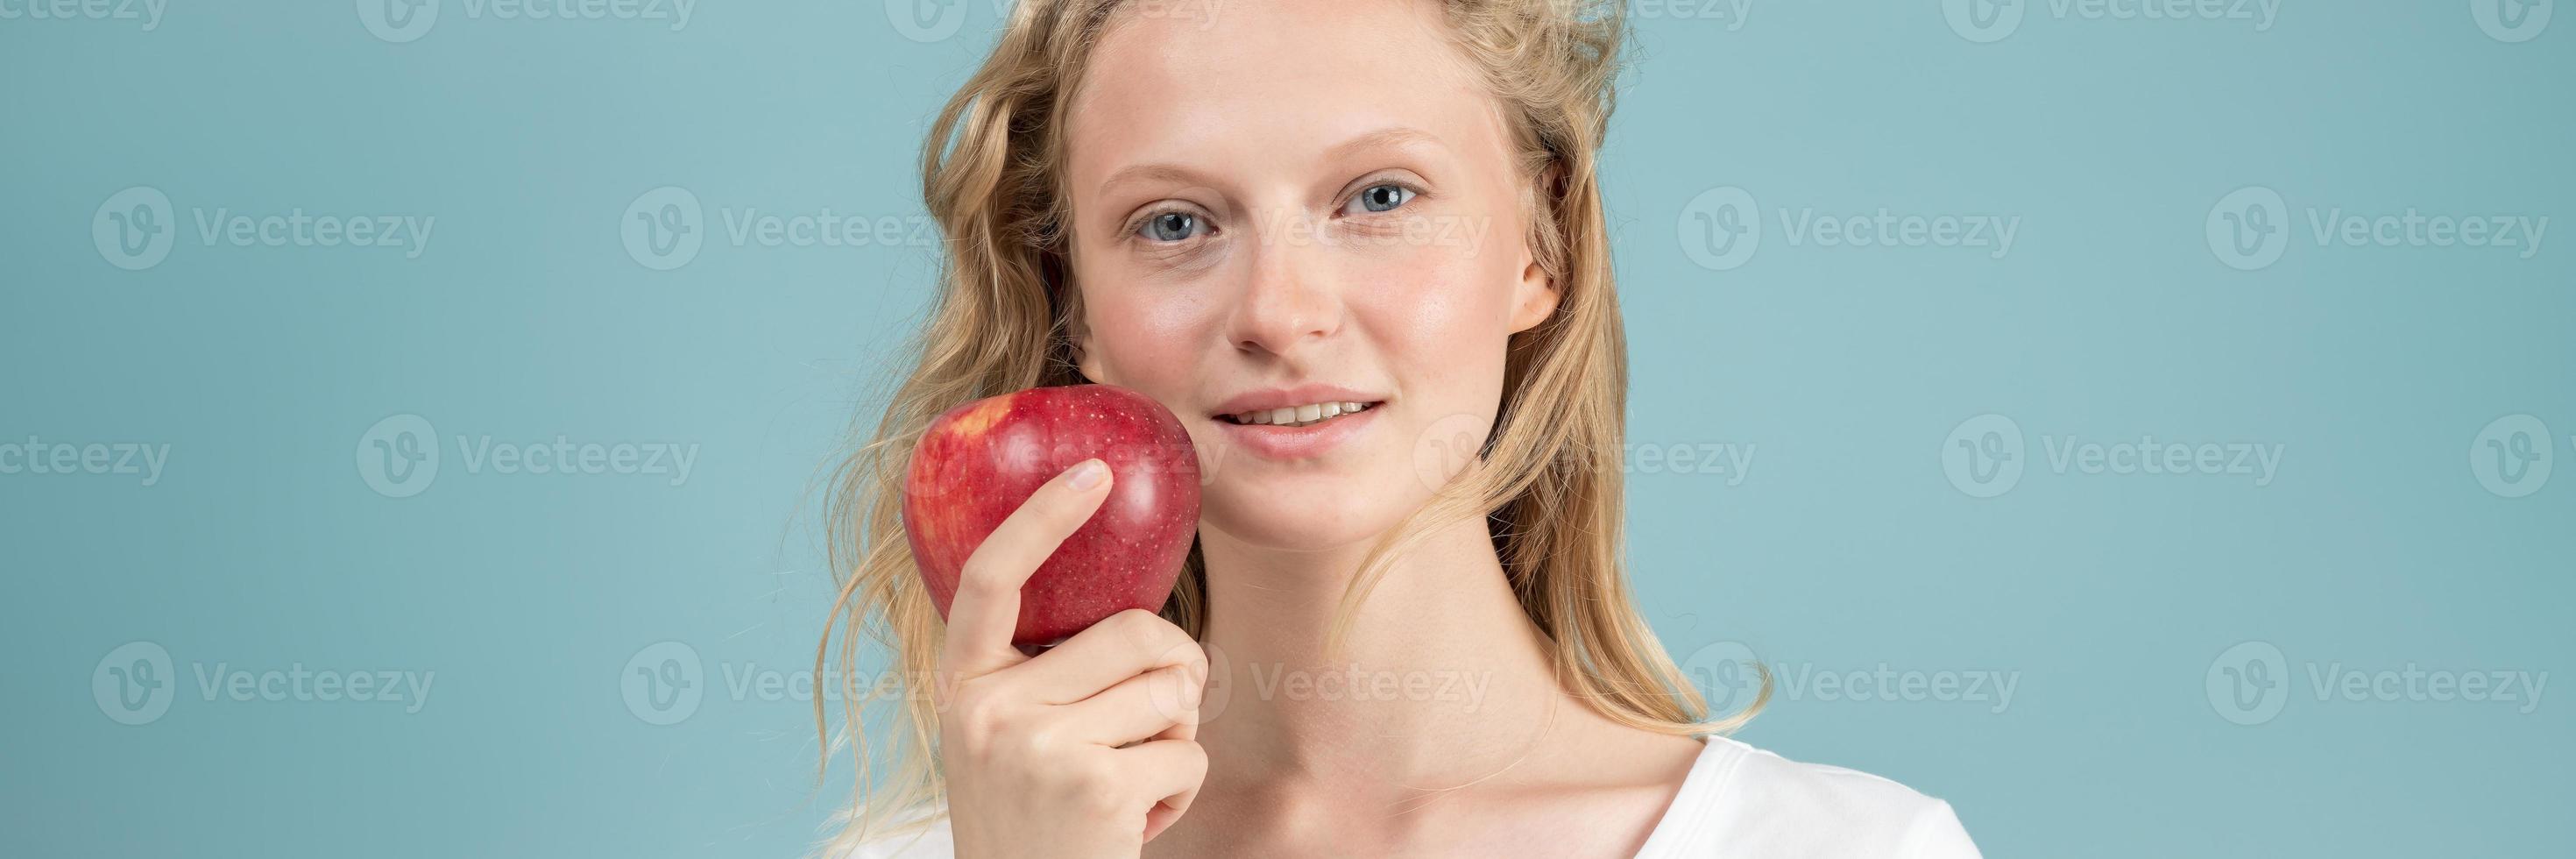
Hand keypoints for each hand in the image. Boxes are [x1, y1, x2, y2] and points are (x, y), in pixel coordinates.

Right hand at [931, 459, 1209, 858]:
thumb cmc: (1031, 820)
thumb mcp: (1006, 737)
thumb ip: (1043, 675)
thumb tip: (1146, 624)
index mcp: (961, 684)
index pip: (989, 577)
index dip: (1041, 517)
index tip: (1092, 471)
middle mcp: (988, 708)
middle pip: (1135, 632)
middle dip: (1174, 670)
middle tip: (1158, 716)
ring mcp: (1038, 746)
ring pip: (1171, 692)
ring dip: (1174, 740)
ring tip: (1128, 782)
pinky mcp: (1095, 786)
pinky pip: (1187, 754)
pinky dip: (1180, 791)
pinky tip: (1134, 823)